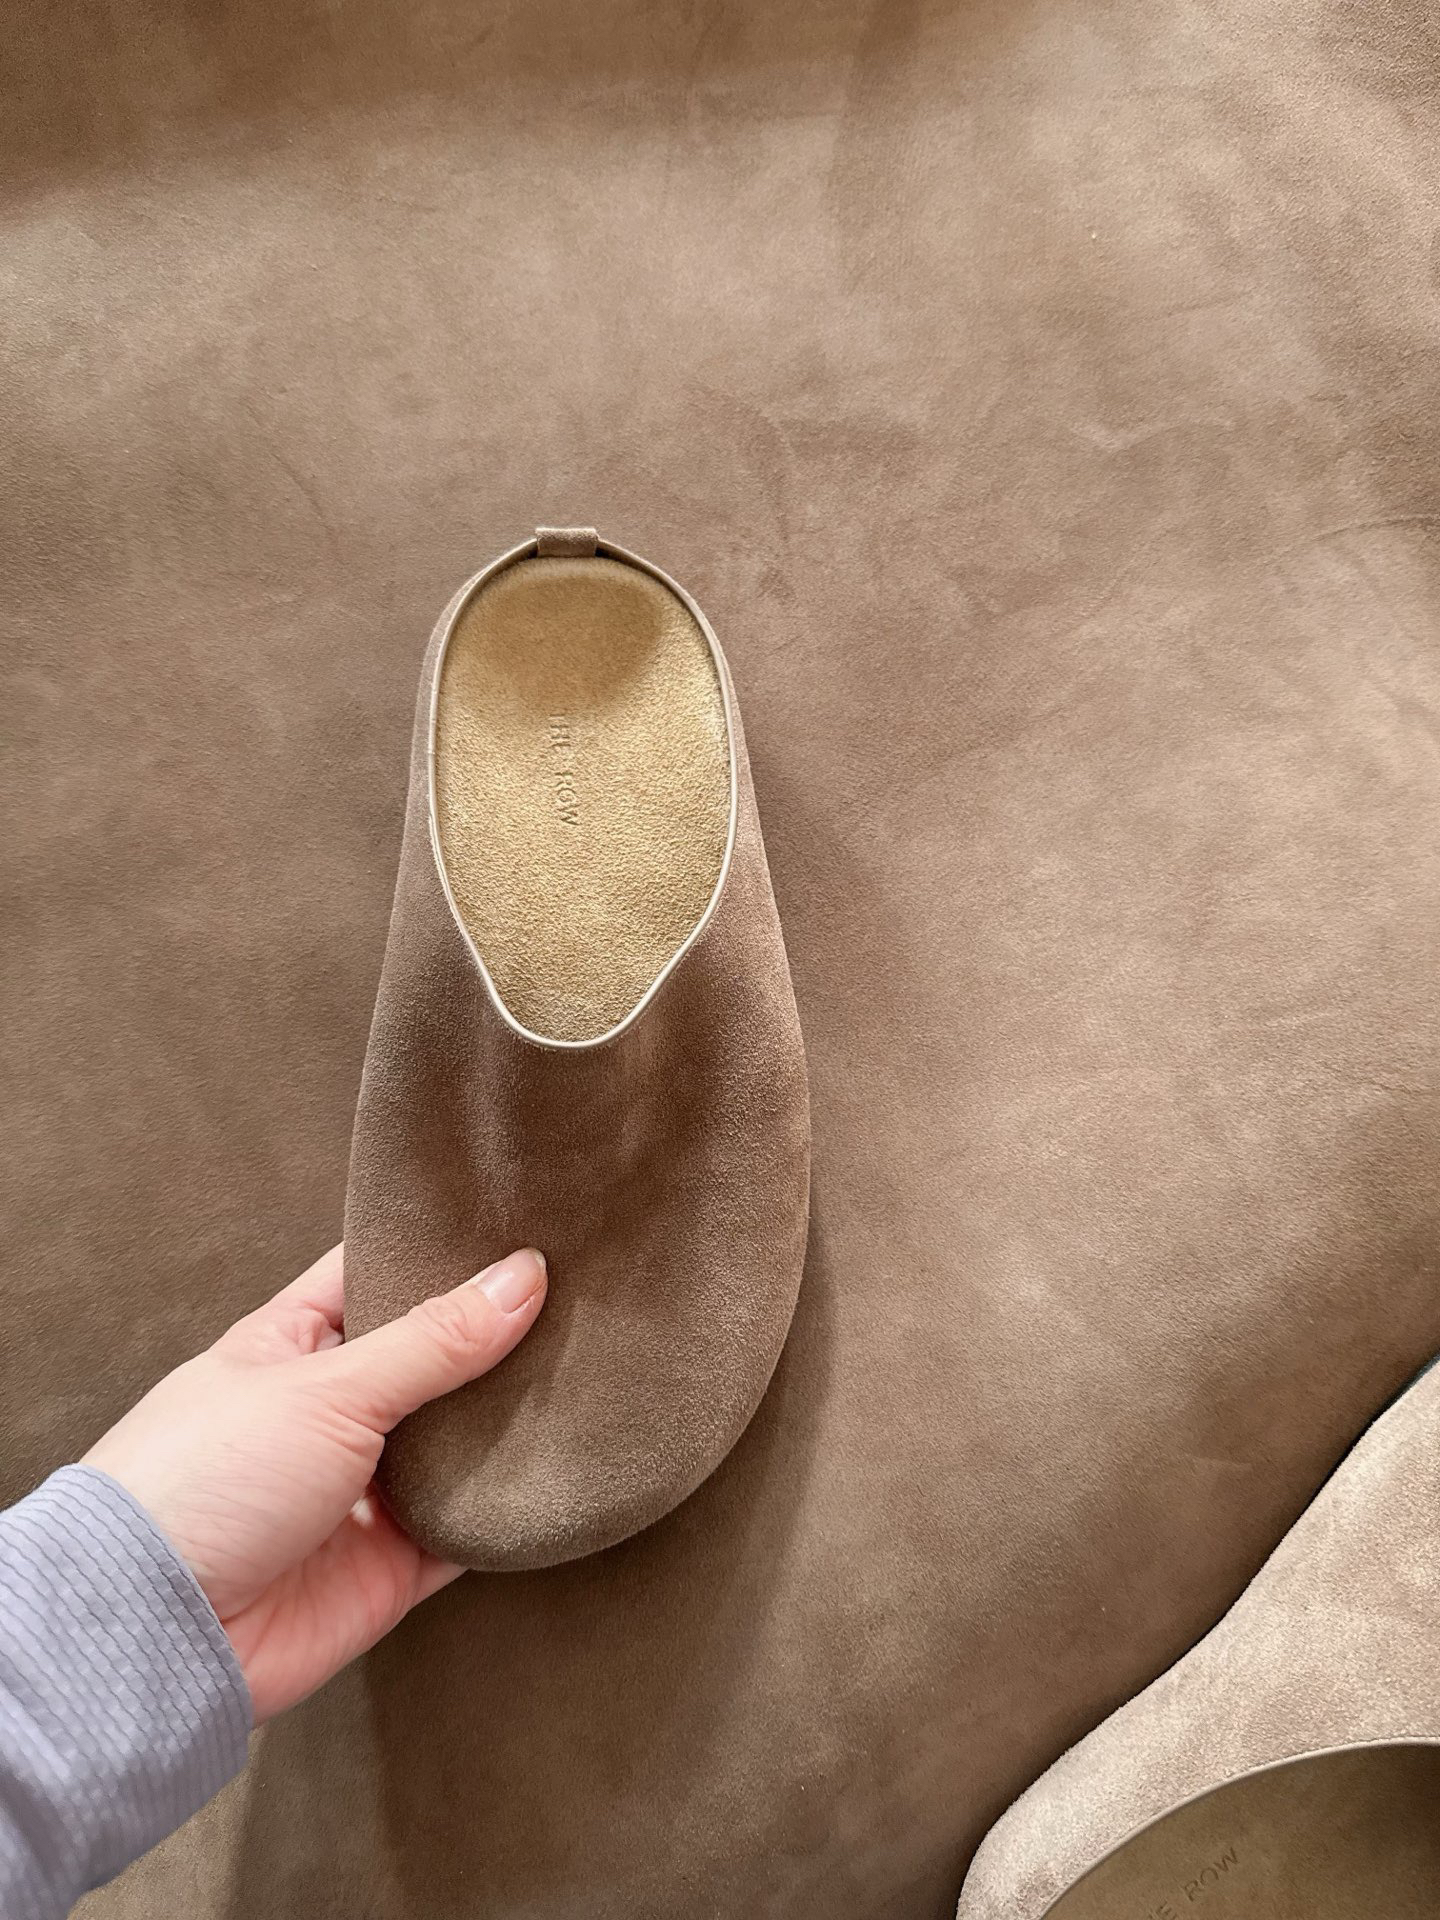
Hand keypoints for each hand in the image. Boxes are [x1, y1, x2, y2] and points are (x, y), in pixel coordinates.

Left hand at [83, 1242, 546, 1722]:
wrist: (156, 1635)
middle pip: (431, 1360)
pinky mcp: (391, 1565)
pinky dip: (509, 1508)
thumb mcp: (328, 1386)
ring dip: (511, 1420)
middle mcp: (331, 1413)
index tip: (519, 1222)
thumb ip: (434, 1339)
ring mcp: (363, 1491)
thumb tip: (524, 1276)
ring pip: (459, 1443)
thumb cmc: (205, 1481)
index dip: (438, 1247)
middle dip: (494, 1337)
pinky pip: (468, 1527)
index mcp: (293, 1345)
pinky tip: (568, 1470)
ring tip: (596, 1371)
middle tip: (582, 1298)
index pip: (375, 1272)